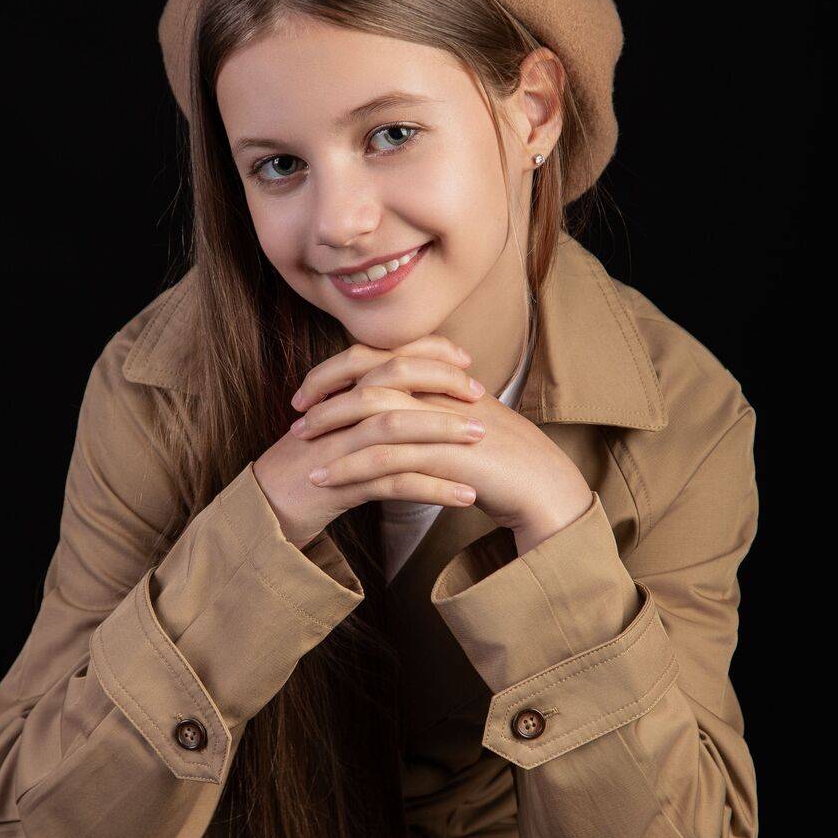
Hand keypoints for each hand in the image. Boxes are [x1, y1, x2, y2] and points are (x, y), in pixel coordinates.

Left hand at [254, 335, 593, 554]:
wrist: (542, 484)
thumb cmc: (502, 455)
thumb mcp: (461, 418)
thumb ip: (429, 403)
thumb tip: (392, 403)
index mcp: (442, 374)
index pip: (379, 353)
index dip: (339, 367)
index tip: (310, 388)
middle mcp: (439, 388)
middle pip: (368, 372)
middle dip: (324, 390)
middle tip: (295, 413)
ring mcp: (441, 418)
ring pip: (370, 411)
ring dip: (328, 427)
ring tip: (299, 446)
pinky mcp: (442, 454)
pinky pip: (383, 457)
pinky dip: (346, 467)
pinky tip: (323, 480)